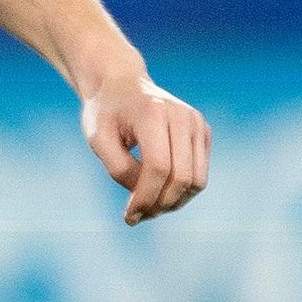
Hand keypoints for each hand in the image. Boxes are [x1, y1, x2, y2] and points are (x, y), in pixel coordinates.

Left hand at [81, 76, 211, 225]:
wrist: (123, 84)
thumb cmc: (106, 113)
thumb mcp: (98, 139)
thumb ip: (120, 169)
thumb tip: (146, 196)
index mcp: (154, 113)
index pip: (158, 167)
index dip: (145, 198)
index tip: (129, 216)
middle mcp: (183, 116)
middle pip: (181, 178)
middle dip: (160, 205)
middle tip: (138, 216)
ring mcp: (197, 123)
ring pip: (196, 181)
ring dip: (174, 203)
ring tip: (149, 206)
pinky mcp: (203, 132)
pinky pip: (199, 175)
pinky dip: (182, 192)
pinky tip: (159, 192)